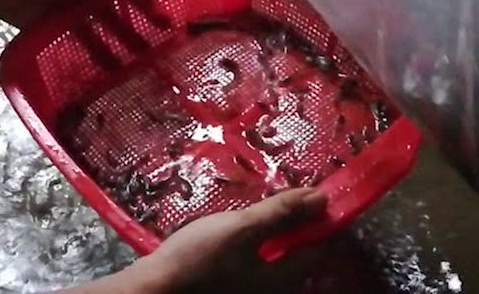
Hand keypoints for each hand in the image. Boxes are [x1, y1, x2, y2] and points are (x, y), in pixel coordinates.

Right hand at [121, 189, 328, 293]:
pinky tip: (236, 235)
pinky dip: (255, 249)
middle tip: (279, 202)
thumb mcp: (241, 228)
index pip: (318, 248)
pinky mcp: (233, 289)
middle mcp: (274, 292)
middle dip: (293, 227)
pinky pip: (255, 267)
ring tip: (256, 214)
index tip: (313, 195)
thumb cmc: (199, 258)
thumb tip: (322, 198)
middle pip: (297, 256)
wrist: (156, 290)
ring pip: (275, 261)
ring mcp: (252, 293)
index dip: (319, 219)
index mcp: (284, 280)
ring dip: (272, 237)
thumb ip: (281, 212)